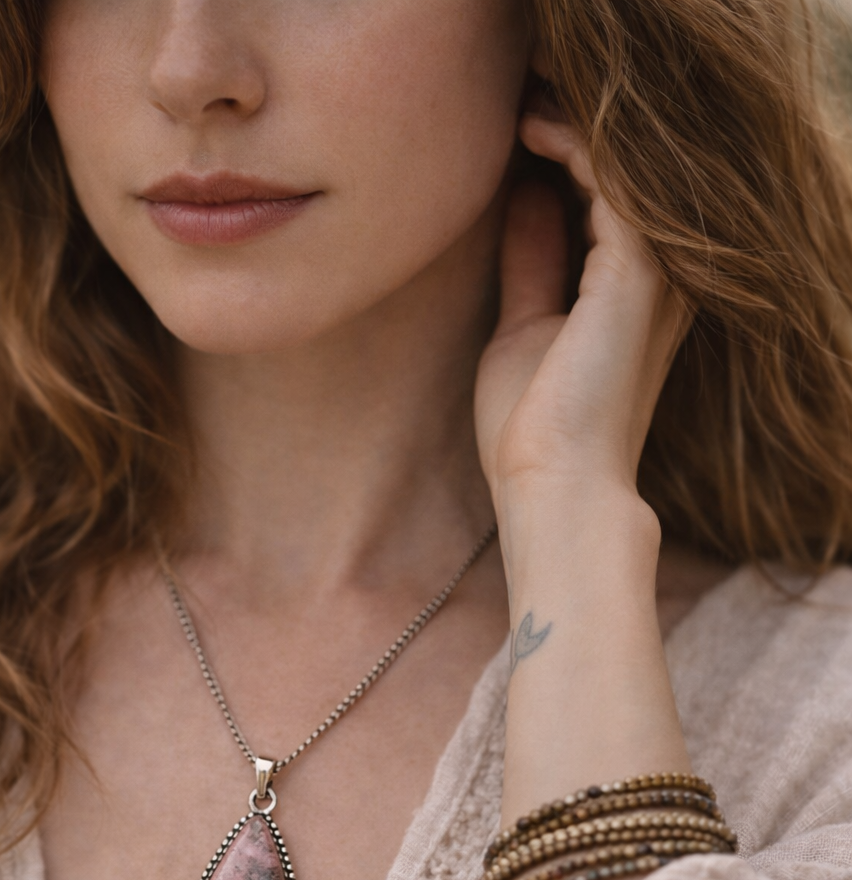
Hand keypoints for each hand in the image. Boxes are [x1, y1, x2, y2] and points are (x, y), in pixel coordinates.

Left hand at [475, 112, 689, 514]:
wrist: (552, 484)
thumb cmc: (534, 428)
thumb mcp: (522, 325)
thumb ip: (532, 262)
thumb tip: (527, 198)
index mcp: (633, 295)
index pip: (608, 204)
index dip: (566, 157)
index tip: (515, 130)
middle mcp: (658, 280)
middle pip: (624, 181)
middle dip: (574, 132)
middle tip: (519, 101)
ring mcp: (656, 274)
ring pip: (625, 169)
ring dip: (575, 126)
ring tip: (523, 106)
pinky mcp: (639, 271)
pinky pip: (615, 178)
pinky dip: (576, 144)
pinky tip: (534, 130)